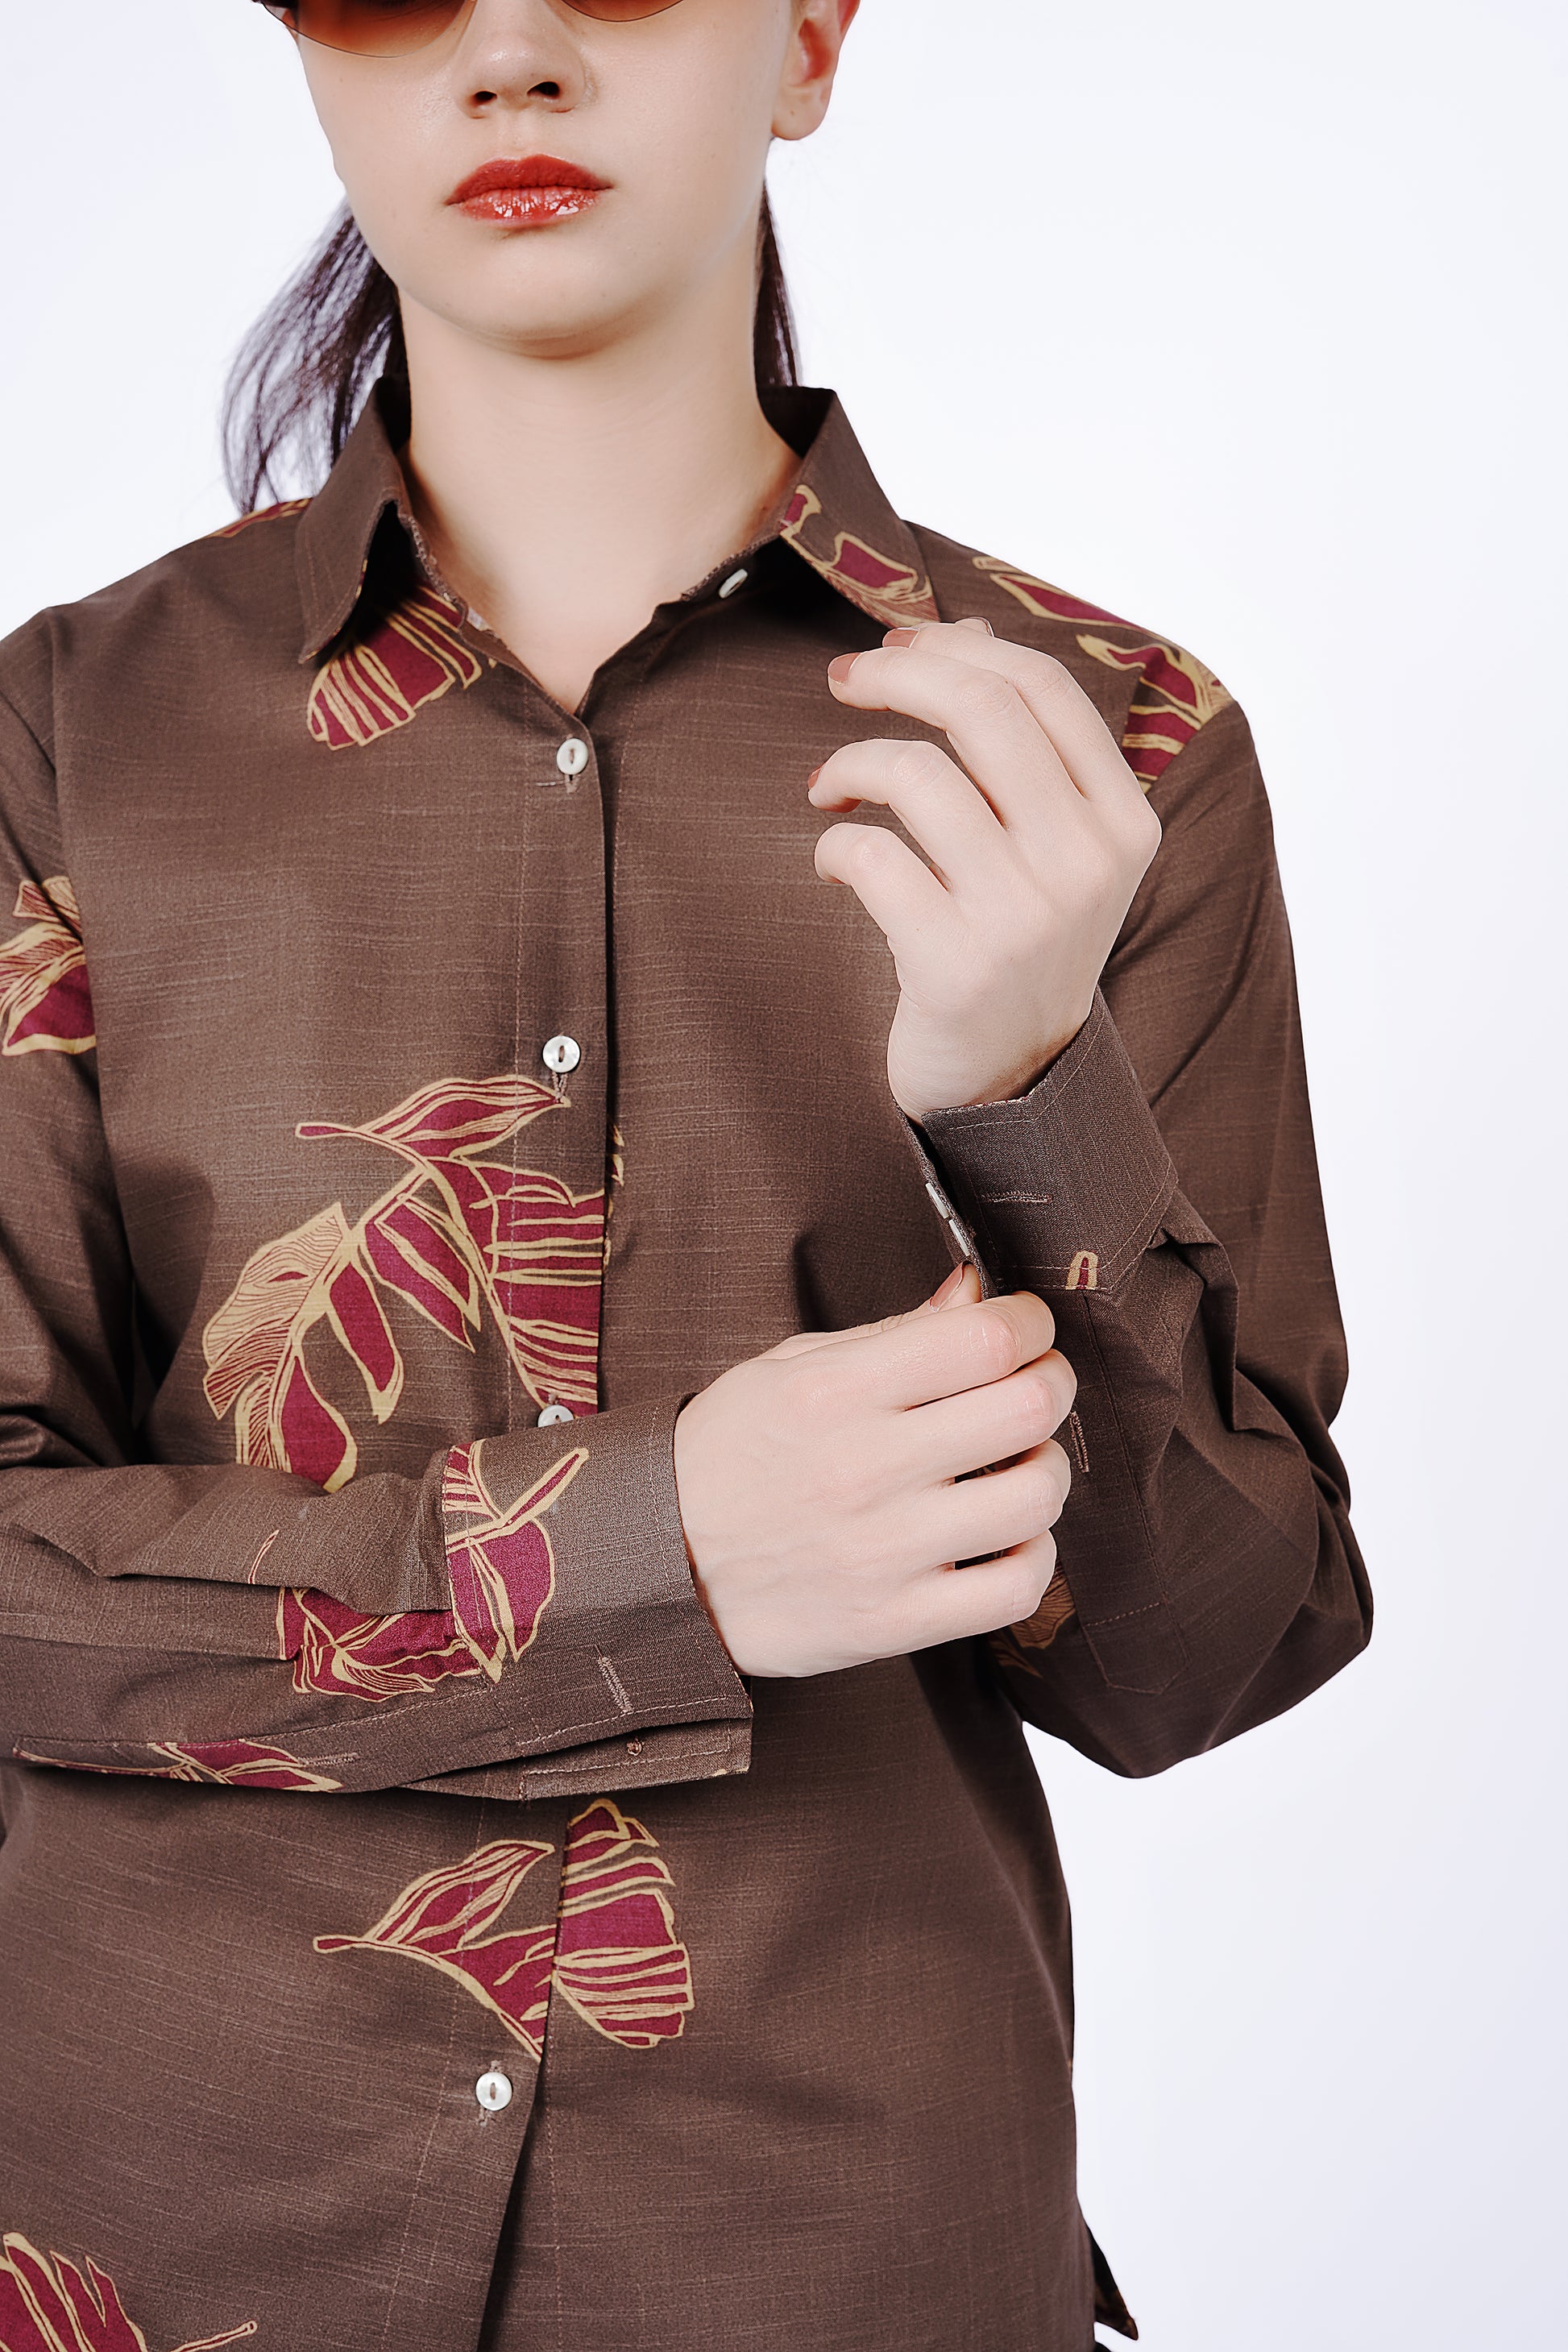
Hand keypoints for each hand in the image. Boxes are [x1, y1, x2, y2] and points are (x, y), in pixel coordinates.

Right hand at [672, 1265, 1075, 1677]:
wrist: (655, 1568)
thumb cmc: (728, 1457)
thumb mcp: (789, 1369)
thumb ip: (891, 1333)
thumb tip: (976, 1292)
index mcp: (836, 1392)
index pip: (983, 1339)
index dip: (1030, 1322)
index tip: (1027, 1327)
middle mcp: (864, 1468)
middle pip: (1026, 1407)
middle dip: (1052, 1383)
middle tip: (1036, 1385)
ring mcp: (883, 1551)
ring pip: (1035, 1496)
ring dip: (1047, 1469)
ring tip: (1018, 1463)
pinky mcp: (894, 1621)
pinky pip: (1016, 1588)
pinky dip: (1033, 1554)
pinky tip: (1006, 1536)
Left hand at [809, 616, 1161, 1119]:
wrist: (1011, 1083)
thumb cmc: (1015, 943)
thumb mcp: (1050, 848)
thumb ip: (1024, 749)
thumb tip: (965, 632)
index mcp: (1122, 820)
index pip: (1043, 688)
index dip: (956, 648)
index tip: (894, 647)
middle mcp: (1085, 863)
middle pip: (982, 711)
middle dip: (895, 677)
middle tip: (842, 682)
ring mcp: (1024, 917)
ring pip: (919, 776)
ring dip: (851, 763)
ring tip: (829, 788)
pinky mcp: (956, 965)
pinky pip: (872, 857)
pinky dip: (834, 845)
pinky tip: (834, 864)